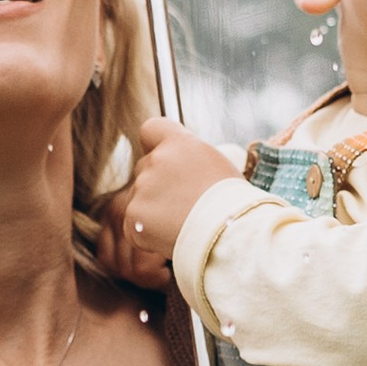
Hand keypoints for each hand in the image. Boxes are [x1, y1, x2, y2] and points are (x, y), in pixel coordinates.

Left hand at [98, 115, 246, 284]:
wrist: (229, 233)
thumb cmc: (232, 202)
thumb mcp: (217, 164)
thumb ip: (190, 157)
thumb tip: (180, 166)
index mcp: (179, 143)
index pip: (151, 129)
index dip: (154, 143)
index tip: (160, 154)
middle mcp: (156, 160)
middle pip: (145, 166)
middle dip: (158, 183)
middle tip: (183, 202)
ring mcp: (142, 188)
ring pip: (138, 196)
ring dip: (153, 209)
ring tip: (181, 222)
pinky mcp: (134, 216)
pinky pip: (134, 223)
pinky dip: (147, 232)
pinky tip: (170, 236)